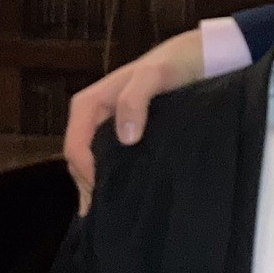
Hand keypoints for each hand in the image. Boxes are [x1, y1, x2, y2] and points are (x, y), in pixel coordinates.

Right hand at [63, 32, 204, 213]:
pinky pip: (111, 160)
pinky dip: (115, 178)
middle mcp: (93, 117)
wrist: (197, 56)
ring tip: (118, 212)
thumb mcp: (155, 76)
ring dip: (102, 185)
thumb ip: (135, 100)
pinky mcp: (125, 133)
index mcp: (89, 104)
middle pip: (80, 161)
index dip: (87, 175)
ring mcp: (108, 127)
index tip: (107, 196)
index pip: (75, 149)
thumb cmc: (174, 64)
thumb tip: (126, 138)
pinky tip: (128, 195)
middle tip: (111, 215)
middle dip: (91, 187)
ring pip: (94, 163)